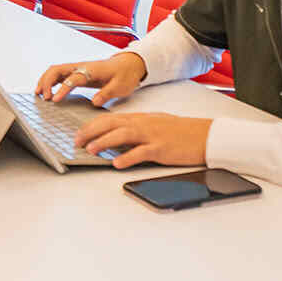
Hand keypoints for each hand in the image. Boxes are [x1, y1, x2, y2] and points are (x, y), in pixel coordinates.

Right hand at [34, 51, 146, 104]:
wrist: (129, 64)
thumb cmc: (125, 75)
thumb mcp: (121, 86)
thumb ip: (107, 93)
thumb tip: (94, 102)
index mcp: (91, 70)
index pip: (72, 78)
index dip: (62, 89)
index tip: (55, 100)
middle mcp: (82, 67)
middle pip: (57, 69)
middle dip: (46, 82)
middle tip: (44, 98)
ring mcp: (78, 68)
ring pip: (55, 70)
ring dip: (45, 80)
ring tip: (39, 94)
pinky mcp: (77, 72)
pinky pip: (59, 74)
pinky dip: (49, 81)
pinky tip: (46, 91)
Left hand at [76, 111, 211, 168]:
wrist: (205, 135)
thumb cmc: (180, 131)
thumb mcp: (155, 124)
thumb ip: (135, 128)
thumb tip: (115, 136)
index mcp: (140, 118)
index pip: (110, 118)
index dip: (91, 126)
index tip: (79, 134)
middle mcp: (143, 124)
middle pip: (111, 124)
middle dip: (91, 132)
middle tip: (76, 142)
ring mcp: (152, 135)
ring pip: (122, 135)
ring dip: (104, 142)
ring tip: (90, 150)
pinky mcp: (161, 148)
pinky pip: (141, 152)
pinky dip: (127, 157)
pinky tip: (117, 163)